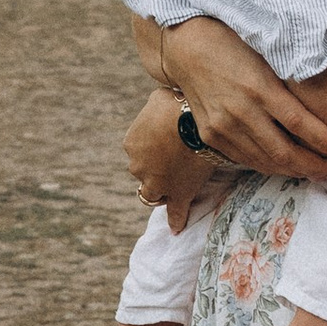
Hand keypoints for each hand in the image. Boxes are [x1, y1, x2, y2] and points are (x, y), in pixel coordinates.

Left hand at [125, 89, 236, 218]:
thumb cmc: (178, 103)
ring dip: (162, 190)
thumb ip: (157, 108)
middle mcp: (138, 166)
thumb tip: (163, 103)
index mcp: (131, 144)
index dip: (151, 152)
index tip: (162, 149)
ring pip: (154, 193)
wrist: (195, 121)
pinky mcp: (178, 194)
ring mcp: (157, 183)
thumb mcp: (159, 98)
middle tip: (173, 161)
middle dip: (155, 169)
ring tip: (179, 183)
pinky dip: (175, 220)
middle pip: (143, 174)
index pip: (138, 153)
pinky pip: (175, 212)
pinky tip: (176, 228)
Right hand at [159, 18, 326, 180]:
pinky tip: (290, 167)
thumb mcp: (267, 54)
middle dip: (318, 167)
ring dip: (297, 172)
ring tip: (322, 173)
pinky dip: (272, 167)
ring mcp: (222, 128)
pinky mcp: (211, 136)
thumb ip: (291, 81)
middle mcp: (240, 112)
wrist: (185, 46)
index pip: (300, 125)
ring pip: (266, 162)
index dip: (326, 144)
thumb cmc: (233, 41)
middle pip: (285, 153)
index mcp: (258, 87)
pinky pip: (247, 160)